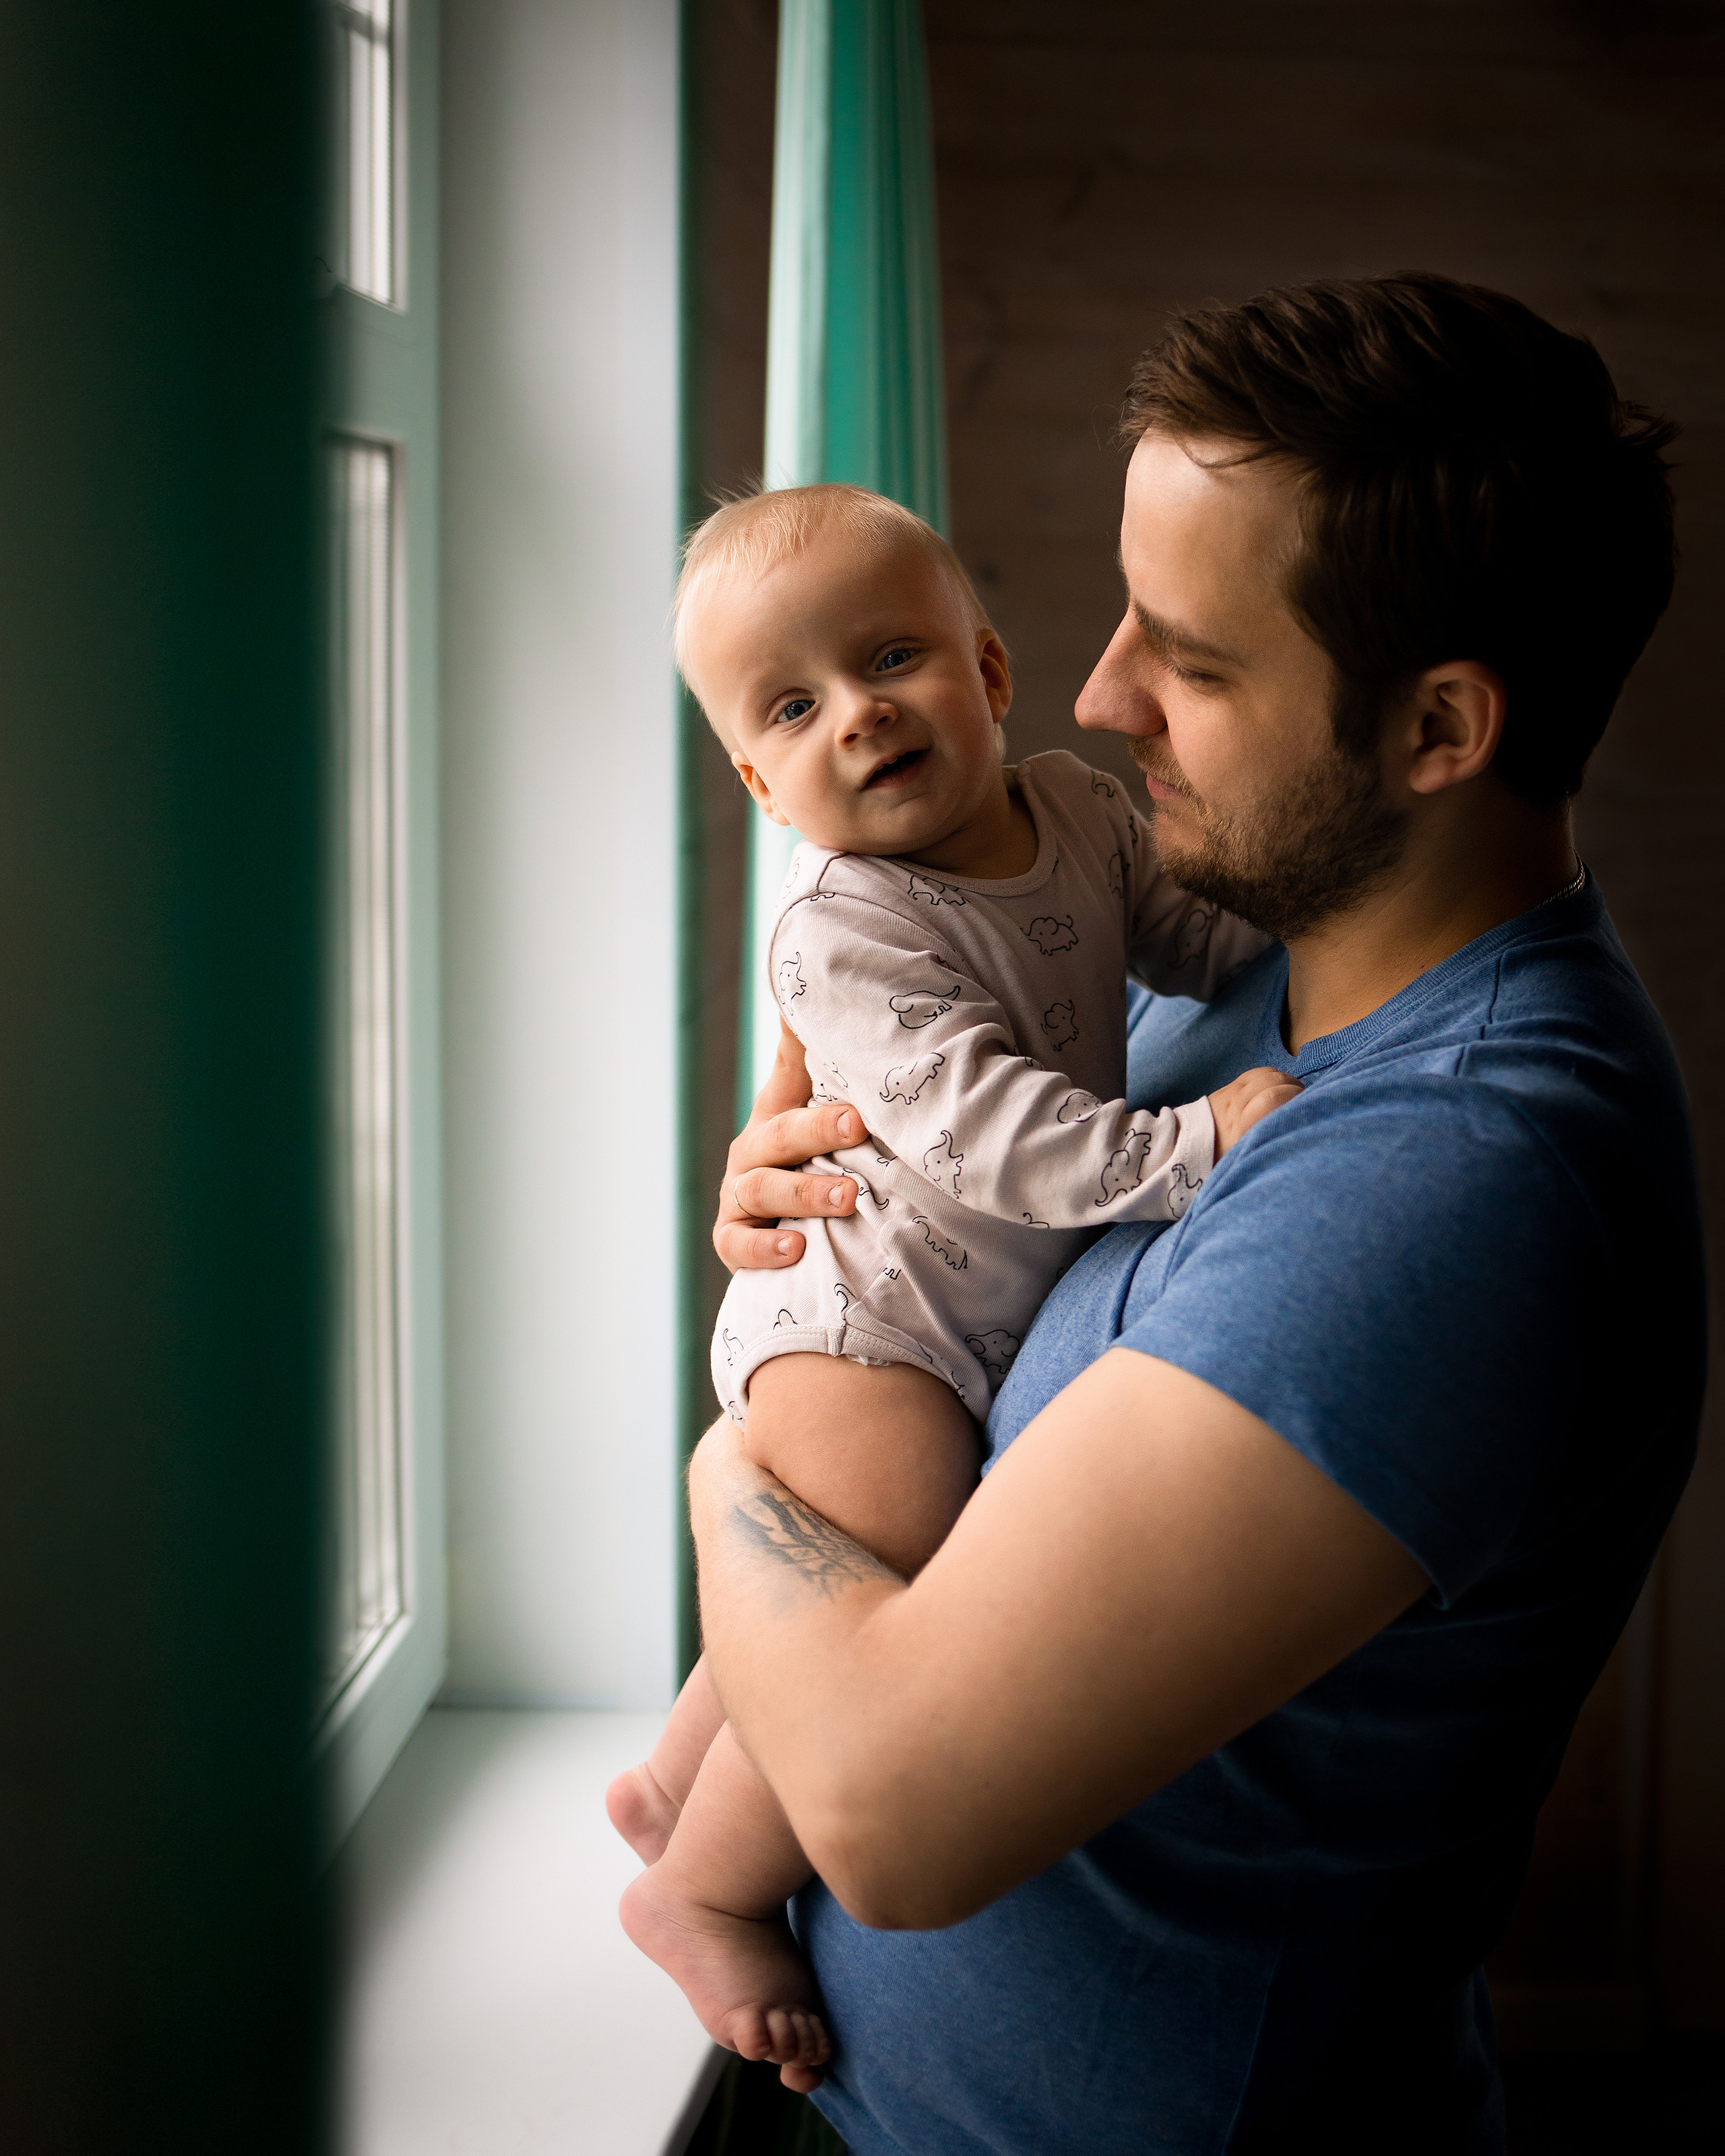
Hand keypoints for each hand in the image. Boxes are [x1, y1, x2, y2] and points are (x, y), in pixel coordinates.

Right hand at [714, 1020, 863, 1271]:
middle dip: (819, 1130)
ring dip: (806, 1192)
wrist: (804, 1235)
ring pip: (763, 1190)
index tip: (857, 1090)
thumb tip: (815, 988)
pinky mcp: (732, 1243)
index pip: (790, 1078)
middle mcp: (753, 1153)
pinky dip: (764, 1251)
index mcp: (777, 1112)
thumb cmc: (824, 1163)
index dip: (815, 1072)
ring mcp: (739, 1199)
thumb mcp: (824, 1106)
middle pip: (781, 1135)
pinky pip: (738, 1248)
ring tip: (848, 1198)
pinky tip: (797, 1252)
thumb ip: (820, 1054)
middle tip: (859, 1127)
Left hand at [1208, 1066, 1302, 1155]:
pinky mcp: (1230, 1086)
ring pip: (1267, 1074)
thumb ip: (1265, 1143)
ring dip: (1285, 1080)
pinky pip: (1257, 1072)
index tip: (1306, 1109)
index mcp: (1241, 1127)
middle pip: (1272, 1082)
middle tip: (1304, 1100)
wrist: (1188, 1145)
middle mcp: (1237, 1106)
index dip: (1294, 1098)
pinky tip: (1278, 1086)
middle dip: (1294, 1087)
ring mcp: (1232, 1093)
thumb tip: (1291, 1133)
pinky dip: (1272, 1075)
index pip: (1272, 1098)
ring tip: (1293, 1092)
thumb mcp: (1244, 1157)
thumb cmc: (1221, 1157)